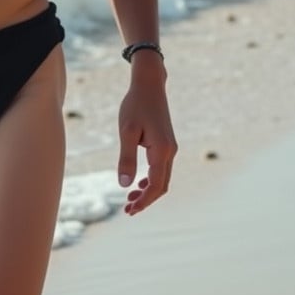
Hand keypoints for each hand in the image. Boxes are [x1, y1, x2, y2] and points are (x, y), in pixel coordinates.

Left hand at [117, 59, 176, 214]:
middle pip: (161, 186)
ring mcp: (170, 148)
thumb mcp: (126, 131)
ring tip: (130, 199)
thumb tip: (124, 185)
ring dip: (148, 191)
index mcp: (162, 151)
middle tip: (127, 210)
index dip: (143, 201)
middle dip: (146, 200)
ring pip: (162, 178)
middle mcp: (170, 152)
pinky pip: (161, 169)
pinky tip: (138, 182)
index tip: (129, 210)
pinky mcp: (166, 143)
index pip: (155, 185)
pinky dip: (151, 179)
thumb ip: (126, 158)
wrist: (149, 85)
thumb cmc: (135, 105)